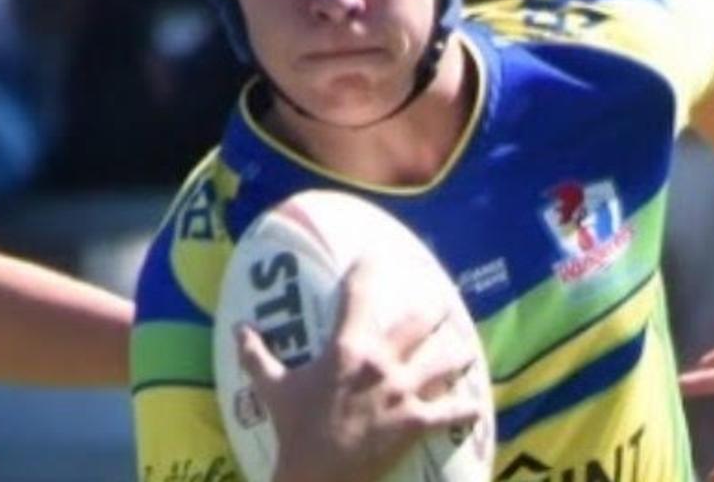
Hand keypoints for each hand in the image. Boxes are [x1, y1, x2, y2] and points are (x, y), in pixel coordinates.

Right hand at [237, 258, 480, 481]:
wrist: (316, 478)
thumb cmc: (294, 430)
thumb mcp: (273, 389)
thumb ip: (257, 356)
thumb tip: (237, 329)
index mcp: (346, 348)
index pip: (358, 295)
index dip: (367, 269)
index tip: (374, 254)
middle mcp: (380, 362)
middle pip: (418, 323)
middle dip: (434, 310)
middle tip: (443, 302)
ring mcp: (402, 392)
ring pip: (444, 362)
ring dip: (457, 354)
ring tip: (466, 349)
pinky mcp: (416, 423)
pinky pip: (451, 413)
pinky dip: (465, 409)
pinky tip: (475, 407)